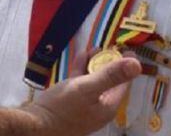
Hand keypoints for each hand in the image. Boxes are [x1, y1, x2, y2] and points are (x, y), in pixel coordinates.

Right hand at [24, 57, 140, 135]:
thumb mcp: (88, 88)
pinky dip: (81, 70)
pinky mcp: (70, 103)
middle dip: (108, 63)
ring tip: (94, 48)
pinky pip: (80, 83)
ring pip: (94, 81)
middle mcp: (98, 108)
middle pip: (109, 82)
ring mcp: (84, 106)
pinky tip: (80, 57)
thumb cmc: (62, 108)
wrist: (33, 125)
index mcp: (108, 107)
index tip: (126, 49)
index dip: (125, 66)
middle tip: (108, 46)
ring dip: (94, 64)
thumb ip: (111, 75)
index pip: (123, 84)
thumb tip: (137, 64)